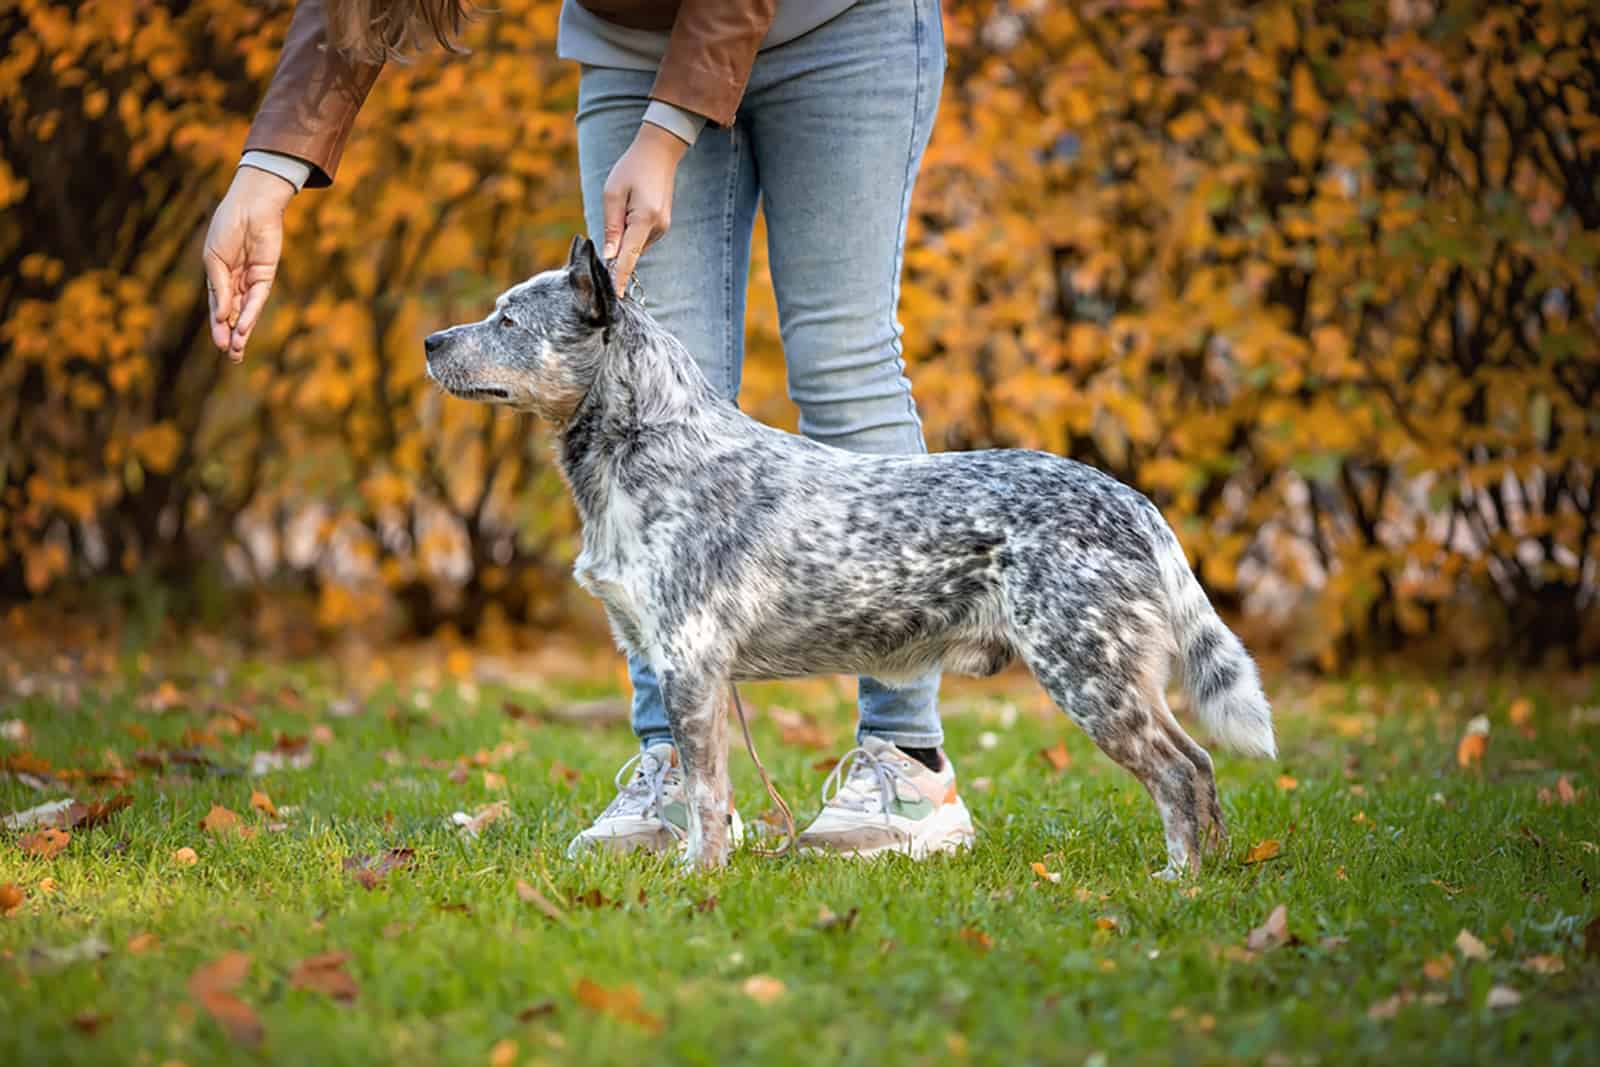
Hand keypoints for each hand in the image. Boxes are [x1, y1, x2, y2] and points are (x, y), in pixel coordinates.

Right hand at [202, 166, 294, 360]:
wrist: (248, 206)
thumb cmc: (226, 227)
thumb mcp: (214, 259)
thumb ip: (218, 287)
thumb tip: (221, 316)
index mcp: (219, 276)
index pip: (218, 307)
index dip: (218, 326)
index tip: (219, 344)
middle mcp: (236, 281)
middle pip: (234, 314)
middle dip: (232, 335)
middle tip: (232, 356)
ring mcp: (252, 279)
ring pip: (246, 311)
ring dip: (242, 331)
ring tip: (238, 350)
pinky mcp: (266, 275)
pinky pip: (257, 298)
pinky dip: (250, 313)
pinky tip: (244, 328)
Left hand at [601, 122, 688, 293]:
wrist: (658, 153)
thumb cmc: (631, 169)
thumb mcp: (612, 194)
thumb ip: (611, 227)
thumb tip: (609, 256)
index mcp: (644, 219)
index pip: (629, 256)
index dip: (620, 277)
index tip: (616, 296)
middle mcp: (658, 228)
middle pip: (630, 250)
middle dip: (617, 245)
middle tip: (614, 211)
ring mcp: (663, 228)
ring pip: (635, 244)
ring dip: (624, 234)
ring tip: (626, 201)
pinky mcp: (662, 225)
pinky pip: (641, 237)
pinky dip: (631, 231)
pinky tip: (632, 206)